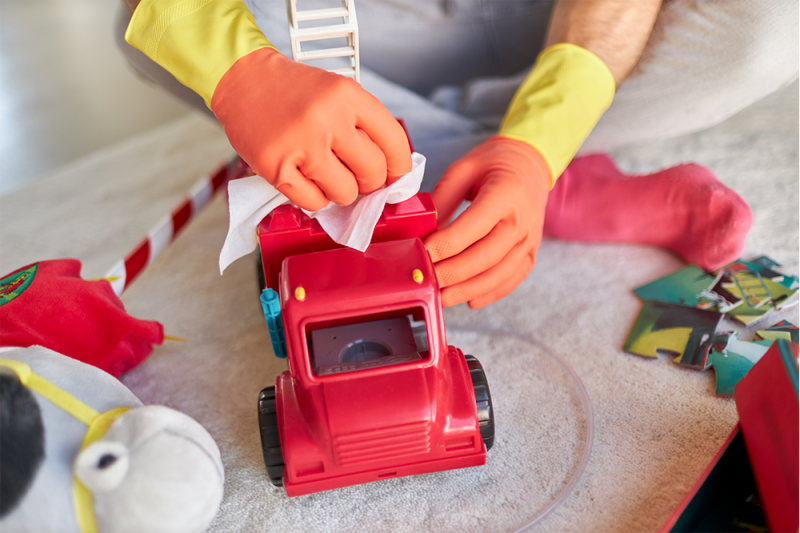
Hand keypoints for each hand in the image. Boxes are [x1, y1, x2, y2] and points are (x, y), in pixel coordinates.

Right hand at [210, 48, 411, 210]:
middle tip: (358, 177)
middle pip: (372, 172)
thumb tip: (390, 172)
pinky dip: (315, 198)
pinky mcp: (276, 168)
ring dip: (341, 192)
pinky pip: (313, 202)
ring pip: (345, 193)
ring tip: (328, 175)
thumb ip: (364, 126)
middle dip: (370, 182)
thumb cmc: (294, 92)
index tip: (397, 177)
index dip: (400, 167)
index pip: (392, 141)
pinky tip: (308, 180)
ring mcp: (300, 145)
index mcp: (347, 95)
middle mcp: (326, 118)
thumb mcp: (337, 92)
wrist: (243, 81)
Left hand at [424, 137, 550, 308]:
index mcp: (506, 193)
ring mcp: (530, 240)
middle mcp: (523, 220)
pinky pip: (511, 280)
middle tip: (427, 280)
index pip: (473, 227)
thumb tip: (419, 229)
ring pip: (499, 274)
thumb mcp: (463, 169)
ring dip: (468, 289)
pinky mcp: (530, 253)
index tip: (421, 254)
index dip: (445, 245)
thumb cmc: (494, 164)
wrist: (530, 164)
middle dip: (452, 273)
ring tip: (443, 296)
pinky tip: (469, 300)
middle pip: (486, 256)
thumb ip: (442, 199)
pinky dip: (490, 294)